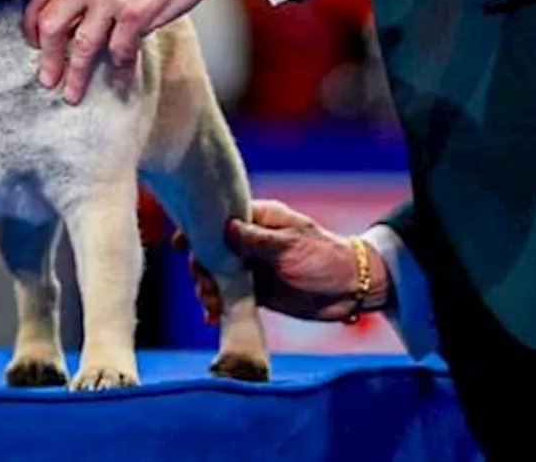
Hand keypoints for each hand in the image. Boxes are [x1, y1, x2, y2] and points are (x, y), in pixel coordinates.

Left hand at [21, 0, 214, 104]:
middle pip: (52, 24)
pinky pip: (120, 51)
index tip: (33, 44)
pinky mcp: (136, 14)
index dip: (32, 26)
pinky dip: (120, 70)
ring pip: (82, 45)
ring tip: (73, 93)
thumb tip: (76, 6)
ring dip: (76, 74)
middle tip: (47, 79)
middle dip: (48, 58)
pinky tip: (120, 81)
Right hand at [173, 200, 392, 323]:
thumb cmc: (327, 257)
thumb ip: (258, 239)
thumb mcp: (293, 245)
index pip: (220, 218)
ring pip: (217, 275)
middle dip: (202, 269)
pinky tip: (212, 316)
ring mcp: (252, 266)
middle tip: (204, 288)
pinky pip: (229, 296)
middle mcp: (251, 241)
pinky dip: (219, 305)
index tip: (181, 245)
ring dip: (208, 289)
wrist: (353, 289)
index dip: (197, 229)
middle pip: (212, 250)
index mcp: (260, 219)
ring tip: (210, 306)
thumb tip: (226, 228)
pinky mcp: (257, 291)